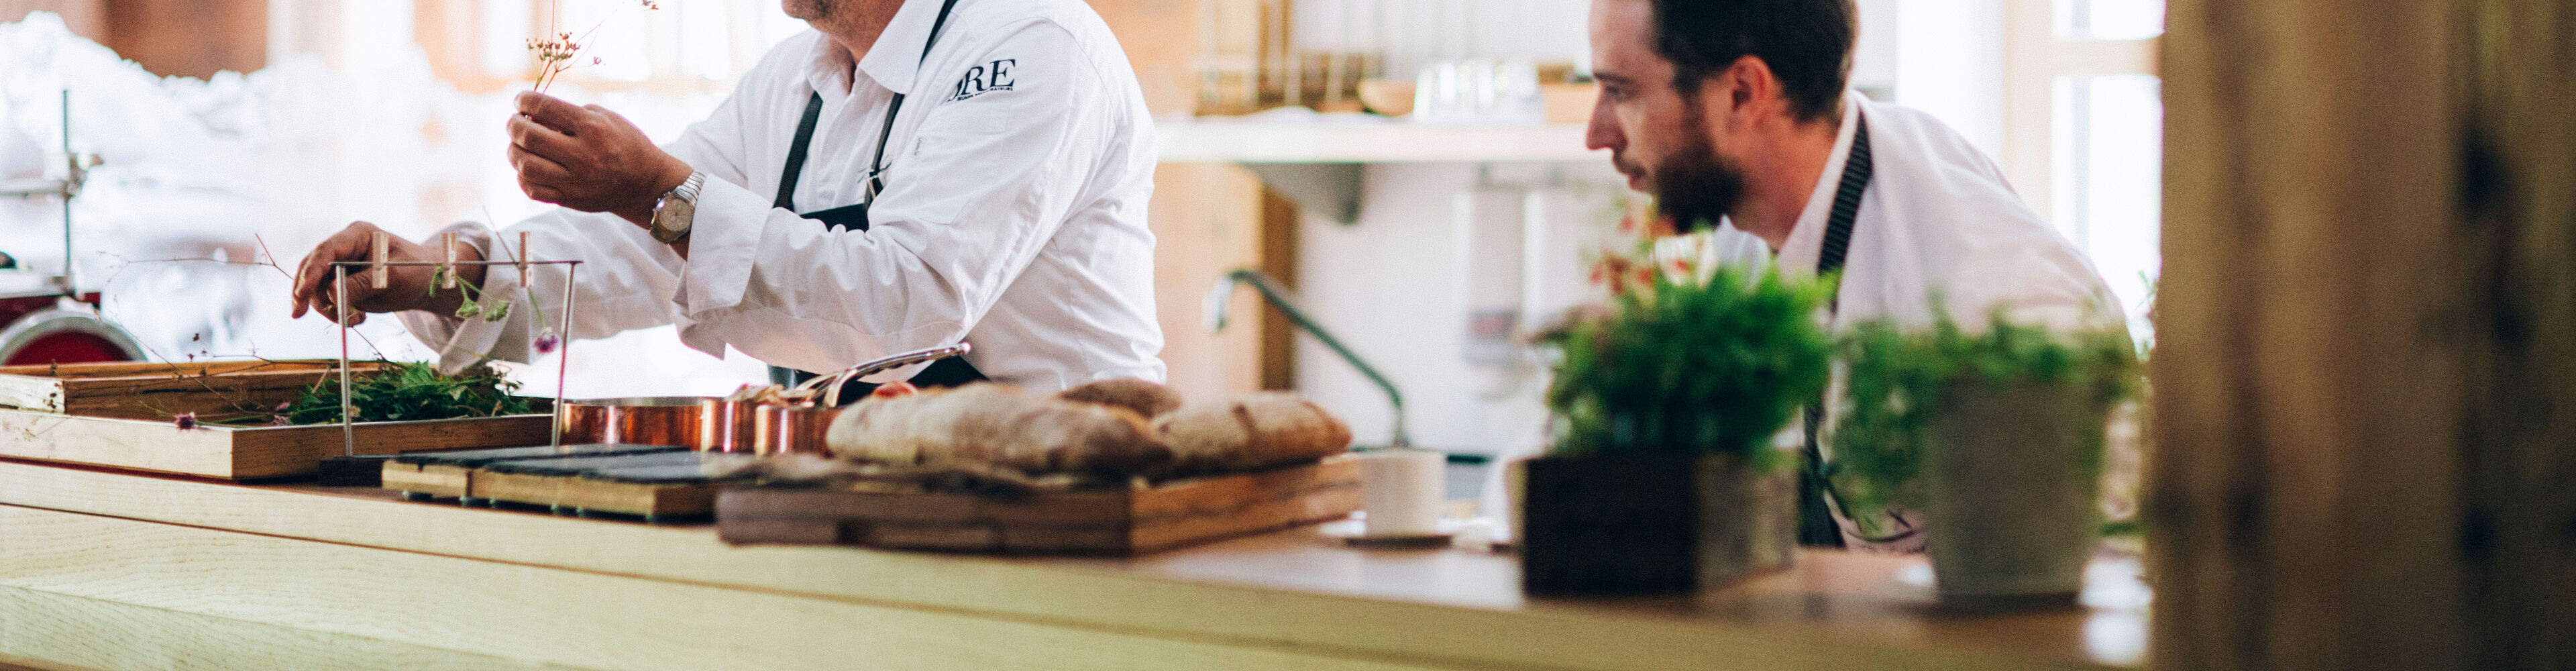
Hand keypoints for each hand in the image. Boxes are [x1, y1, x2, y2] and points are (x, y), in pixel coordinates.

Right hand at [288, 222, 484, 325]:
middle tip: (298, 315)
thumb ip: (362, 285)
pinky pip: (328, 300)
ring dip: (329, 308)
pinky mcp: (342, 284)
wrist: (427, 283)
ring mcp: (340, 266)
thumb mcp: (393, 277)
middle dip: (306, 293)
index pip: (325, 251)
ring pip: (317, 289)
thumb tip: (331, 294)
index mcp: (357, 235)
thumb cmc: (416, 271)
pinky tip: (358, 319)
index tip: (302, 294)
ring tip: (357, 320)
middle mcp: (344, 248)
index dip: (311, 272)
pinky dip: (337, 313)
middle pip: (311, 269)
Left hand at [508, 91, 692, 225]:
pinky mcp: (570, 199)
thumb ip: (570, 113)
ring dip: (514, 151)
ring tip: (518, 145)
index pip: (544, 107)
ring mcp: (575, 180)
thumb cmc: (625, 144)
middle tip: (514, 123)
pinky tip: (527, 168)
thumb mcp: (606, 118)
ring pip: (525, 165)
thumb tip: (533, 114)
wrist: (645, 183)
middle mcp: (582, 154)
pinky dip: (522, 177)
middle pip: (528, 136)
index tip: (520, 101)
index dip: (524, 100)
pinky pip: (532, 190)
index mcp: (592, 128)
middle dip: (513, 125)